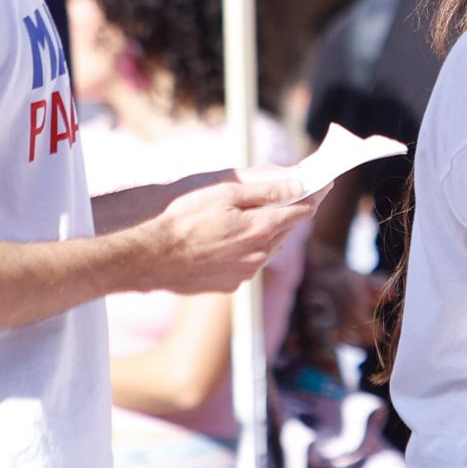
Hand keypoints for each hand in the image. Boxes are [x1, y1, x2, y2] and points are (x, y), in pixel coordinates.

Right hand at [153, 169, 318, 294]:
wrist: (142, 254)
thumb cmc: (179, 215)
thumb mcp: (223, 189)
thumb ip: (266, 188)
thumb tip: (300, 183)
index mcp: (260, 230)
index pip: (301, 210)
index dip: (314, 193)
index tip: (323, 181)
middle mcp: (257, 257)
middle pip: (285, 229)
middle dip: (290, 210)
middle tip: (292, 191)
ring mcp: (242, 274)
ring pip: (266, 248)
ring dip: (267, 230)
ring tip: (255, 213)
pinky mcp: (226, 285)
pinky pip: (246, 263)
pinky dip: (246, 248)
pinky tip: (228, 237)